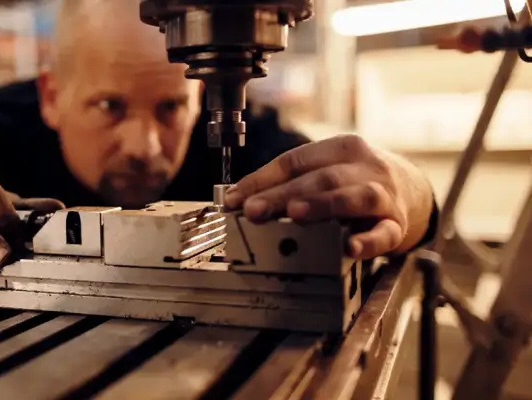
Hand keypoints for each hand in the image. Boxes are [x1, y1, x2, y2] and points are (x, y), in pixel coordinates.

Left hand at [224, 135, 431, 259]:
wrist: (414, 191)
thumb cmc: (357, 181)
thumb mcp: (327, 171)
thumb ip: (289, 182)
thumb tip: (238, 198)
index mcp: (340, 149)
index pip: (294, 161)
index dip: (262, 180)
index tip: (234, 199)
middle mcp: (363, 168)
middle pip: (320, 178)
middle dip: (283, 195)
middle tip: (254, 210)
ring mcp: (383, 196)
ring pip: (353, 198)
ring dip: (322, 205)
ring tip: (295, 214)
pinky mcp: (397, 225)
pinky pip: (384, 233)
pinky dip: (367, 240)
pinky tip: (350, 247)